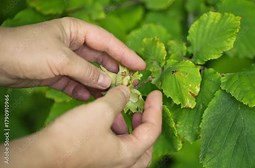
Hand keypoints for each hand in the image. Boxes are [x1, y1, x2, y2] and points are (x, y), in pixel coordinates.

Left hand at [0, 17, 144, 99]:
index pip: (107, 42)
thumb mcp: (61, 59)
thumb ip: (87, 71)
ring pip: (89, 73)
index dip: (125, 54)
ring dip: (99, 84)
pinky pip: (76, 83)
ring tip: (112, 95)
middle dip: (114, 71)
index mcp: (76, 31)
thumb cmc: (28, 51)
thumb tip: (108, 83)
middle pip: (100, 58)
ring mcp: (65, 60)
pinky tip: (89, 99)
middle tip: (130, 84)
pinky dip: (83, 91)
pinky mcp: (57, 74)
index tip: (140, 66)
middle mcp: (73, 44)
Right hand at [4, 86, 161, 167]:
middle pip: (144, 145)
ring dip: (127, 126)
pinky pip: (114, 147)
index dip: (156, 109)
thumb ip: (118, 99)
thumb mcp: (100, 111)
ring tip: (118, 110)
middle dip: (145, 124)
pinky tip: (103, 119)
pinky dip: (114, 132)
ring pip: (128, 146)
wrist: (41, 156)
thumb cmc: (72, 137)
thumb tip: (126, 91)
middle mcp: (121, 165)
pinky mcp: (95, 162)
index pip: (153, 130)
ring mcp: (108, 165)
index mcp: (128, 155)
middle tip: (141, 109)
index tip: (155, 93)